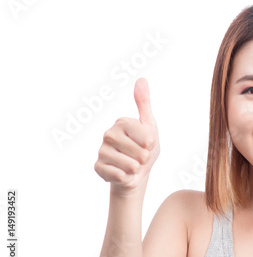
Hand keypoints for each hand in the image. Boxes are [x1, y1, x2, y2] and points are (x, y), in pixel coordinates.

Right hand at [94, 78, 159, 195]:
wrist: (135, 173)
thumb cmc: (144, 148)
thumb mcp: (150, 126)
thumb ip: (144, 103)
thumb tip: (141, 79)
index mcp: (122, 122)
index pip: (148, 138)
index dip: (151, 145)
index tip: (146, 144)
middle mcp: (109, 134)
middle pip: (140, 152)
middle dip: (144, 158)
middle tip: (139, 156)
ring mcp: (102, 151)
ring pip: (130, 165)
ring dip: (136, 169)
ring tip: (132, 165)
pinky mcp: (98, 167)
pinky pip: (120, 175)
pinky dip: (126, 177)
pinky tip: (122, 172)